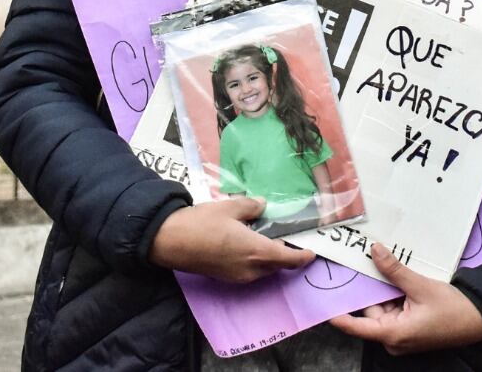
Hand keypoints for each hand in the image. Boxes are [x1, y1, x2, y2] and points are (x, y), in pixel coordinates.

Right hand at [149, 198, 314, 282]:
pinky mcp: (225, 277)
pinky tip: (245, 244)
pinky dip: (254, 261)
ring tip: (264, 237)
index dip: (302, 257)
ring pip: (262, 269)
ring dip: (267, 258)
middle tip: (285, 237)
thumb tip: (263, 205)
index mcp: (257, 252)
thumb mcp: (229, 207)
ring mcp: (237, 276)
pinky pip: (248, 271)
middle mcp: (251, 269)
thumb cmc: (202, 223)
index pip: (289, 259)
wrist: (170, 241)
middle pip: (276, 265)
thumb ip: (251, 206)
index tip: (311, 253)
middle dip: (284, 254)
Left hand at [329, 243, 481, 354]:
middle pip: (371, 311)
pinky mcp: (409, 329)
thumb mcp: (421, 286)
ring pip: (382, 308)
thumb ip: (395, 270)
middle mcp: (394, 338)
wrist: (479, 320)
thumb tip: (374, 251)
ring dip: (384, 290)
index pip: (356, 327)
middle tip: (363, 262)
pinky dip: (394, 295)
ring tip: (385, 266)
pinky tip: (397, 277)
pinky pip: (393, 310)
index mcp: (393, 333)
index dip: (338, 315)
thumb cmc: (453, 310)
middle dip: (369, 288)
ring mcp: (401, 335)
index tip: (321, 304)